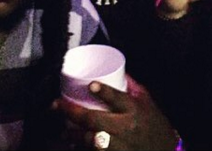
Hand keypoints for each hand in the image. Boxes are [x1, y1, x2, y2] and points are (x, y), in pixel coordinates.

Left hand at [55, 76, 177, 150]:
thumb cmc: (155, 123)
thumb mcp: (147, 100)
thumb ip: (131, 85)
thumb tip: (117, 69)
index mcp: (134, 109)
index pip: (118, 99)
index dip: (104, 91)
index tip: (91, 85)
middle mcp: (126, 128)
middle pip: (95, 121)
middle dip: (73, 113)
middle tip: (57, 104)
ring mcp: (120, 146)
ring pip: (91, 141)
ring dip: (74, 134)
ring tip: (62, 129)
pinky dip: (82, 149)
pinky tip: (72, 145)